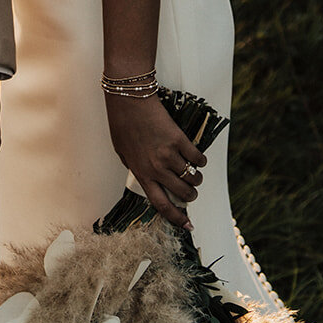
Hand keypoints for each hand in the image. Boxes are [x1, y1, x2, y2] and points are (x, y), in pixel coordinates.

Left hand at [105, 94, 206, 229]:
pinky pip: (197, 158)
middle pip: (182, 193)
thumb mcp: (122, 151)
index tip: (188, 225)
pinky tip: (198, 158)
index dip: (176, 218)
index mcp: (140, 172)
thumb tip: (145, 177)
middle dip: (190, 196)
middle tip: (191, 191)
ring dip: (196, 179)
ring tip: (195, 173)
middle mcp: (156, 168)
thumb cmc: (122, 122)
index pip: (161, 204)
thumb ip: (134, 167)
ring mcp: (168, 154)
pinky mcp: (178, 139)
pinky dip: (201, 160)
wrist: (129, 98)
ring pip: (192, 177)